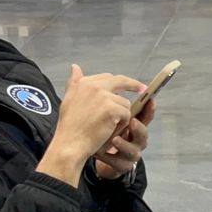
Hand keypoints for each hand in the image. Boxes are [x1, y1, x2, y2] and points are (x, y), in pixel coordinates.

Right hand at [37, 65, 146, 185]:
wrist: (70, 143)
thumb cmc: (69, 127)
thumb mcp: (69, 100)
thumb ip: (74, 83)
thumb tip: (75, 67)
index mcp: (84, 83)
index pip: (107, 78)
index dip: (119, 81)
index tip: (129, 84)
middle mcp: (93, 85)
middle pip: (120, 81)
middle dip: (133, 84)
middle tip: (143, 89)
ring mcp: (103, 96)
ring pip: (124, 103)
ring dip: (121, 115)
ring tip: (108, 126)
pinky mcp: (111, 108)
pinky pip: (126, 114)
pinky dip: (121, 123)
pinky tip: (111, 130)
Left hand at [94, 96, 155, 179]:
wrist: (96, 153)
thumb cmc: (103, 130)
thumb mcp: (104, 113)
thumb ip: (103, 96)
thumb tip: (88, 70)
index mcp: (133, 124)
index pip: (144, 115)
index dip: (149, 108)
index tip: (150, 100)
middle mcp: (135, 138)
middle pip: (143, 133)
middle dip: (139, 127)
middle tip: (131, 121)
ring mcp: (130, 153)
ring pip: (133, 150)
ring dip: (124, 143)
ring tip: (114, 139)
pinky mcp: (121, 165)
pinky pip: (118, 162)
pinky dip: (108, 157)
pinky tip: (98, 152)